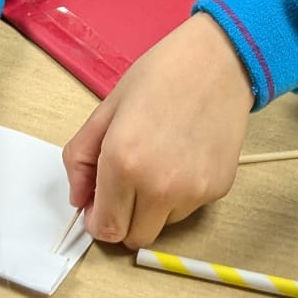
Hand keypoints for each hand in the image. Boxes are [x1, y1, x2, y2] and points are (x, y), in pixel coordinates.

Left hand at [63, 13, 252, 248]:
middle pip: (135, 237)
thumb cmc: (160, 76)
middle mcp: (159, 186)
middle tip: (126, 187)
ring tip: (160, 162)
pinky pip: (189, 208)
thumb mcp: (106, 109)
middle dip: (124, 219)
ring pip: (163, 224)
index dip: (98, 221)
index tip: (100, 206)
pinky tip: (184, 156)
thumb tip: (79, 200)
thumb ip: (81, 159)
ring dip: (154, 207)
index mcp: (123, 164)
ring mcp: (193, 192)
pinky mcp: (219, 189)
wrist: (219, 60)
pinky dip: (181, 194)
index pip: (106, 228)